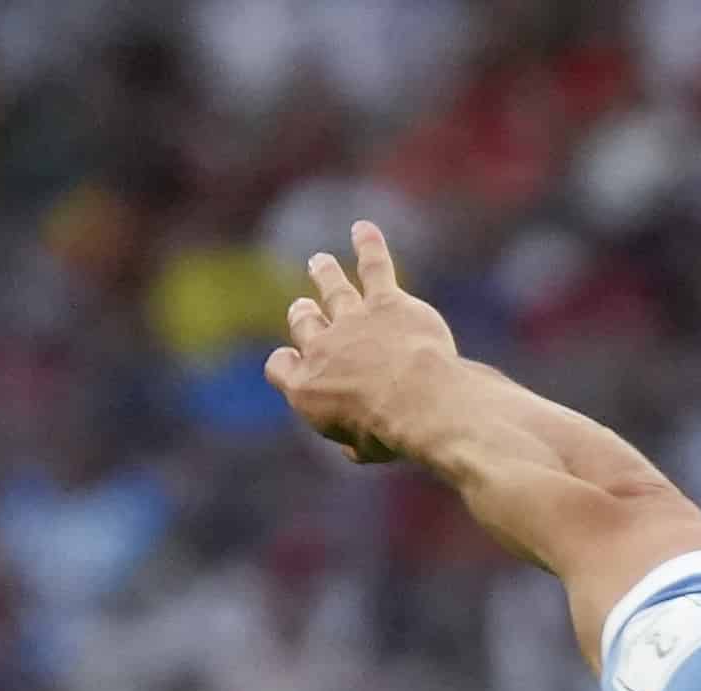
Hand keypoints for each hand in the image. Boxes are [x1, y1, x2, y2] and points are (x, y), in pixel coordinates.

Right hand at [268, 222, 452, 466]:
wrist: (419, 402)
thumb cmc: (392, 433)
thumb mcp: (364, 451)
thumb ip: (351, 442)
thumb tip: (354, 447)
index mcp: (307, 388)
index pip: (281, 366)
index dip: (285, 361)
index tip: (290, 358)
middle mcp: (323, 347)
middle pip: (304, 322)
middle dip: (303, 314)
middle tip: (304, 307)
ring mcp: (354, 320)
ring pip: (333, 290)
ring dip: (325, 273)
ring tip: (319, 261)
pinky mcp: (388, 304)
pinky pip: (375, 268)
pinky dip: (369, 246)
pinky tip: (364, 229)